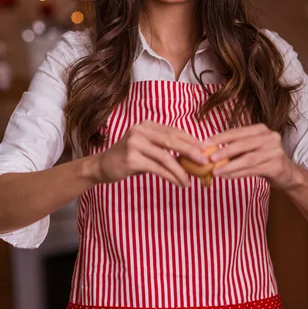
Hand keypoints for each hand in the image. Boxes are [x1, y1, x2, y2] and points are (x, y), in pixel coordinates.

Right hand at [92, 120, 208, 186]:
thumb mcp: (146, 148)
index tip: (205, 150)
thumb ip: (164, 148)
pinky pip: (158, 169)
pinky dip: (171, 176)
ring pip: (166, 157)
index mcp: (147, 125)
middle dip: (191, 152)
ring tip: (190, 181)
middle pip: (172, 141)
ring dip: (181, 170)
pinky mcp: (132, 159)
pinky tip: (179, 183)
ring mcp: (135, 144)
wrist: (102, 166)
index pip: (174, 131)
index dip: (191, 140)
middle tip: (204, 162)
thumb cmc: (129, 158)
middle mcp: (140, 131)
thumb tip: (192, 155)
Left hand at [203, 124, 303, 190]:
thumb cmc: (264, 159)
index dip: (219, 138)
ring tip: (216, 171)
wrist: (287, 174)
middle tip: (209, 158)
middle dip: (224, 151)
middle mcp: (270, 137)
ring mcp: (275, 151)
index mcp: (261, 129)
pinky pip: (253, 170)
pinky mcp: (277, 166)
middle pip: (243, 144)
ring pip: (248, 159)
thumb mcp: (251, 149)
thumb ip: (235, 148)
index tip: (204, 144)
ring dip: (229, 165)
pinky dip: (238, 174)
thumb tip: (209, 151)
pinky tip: (227, 176)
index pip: (237, 132)